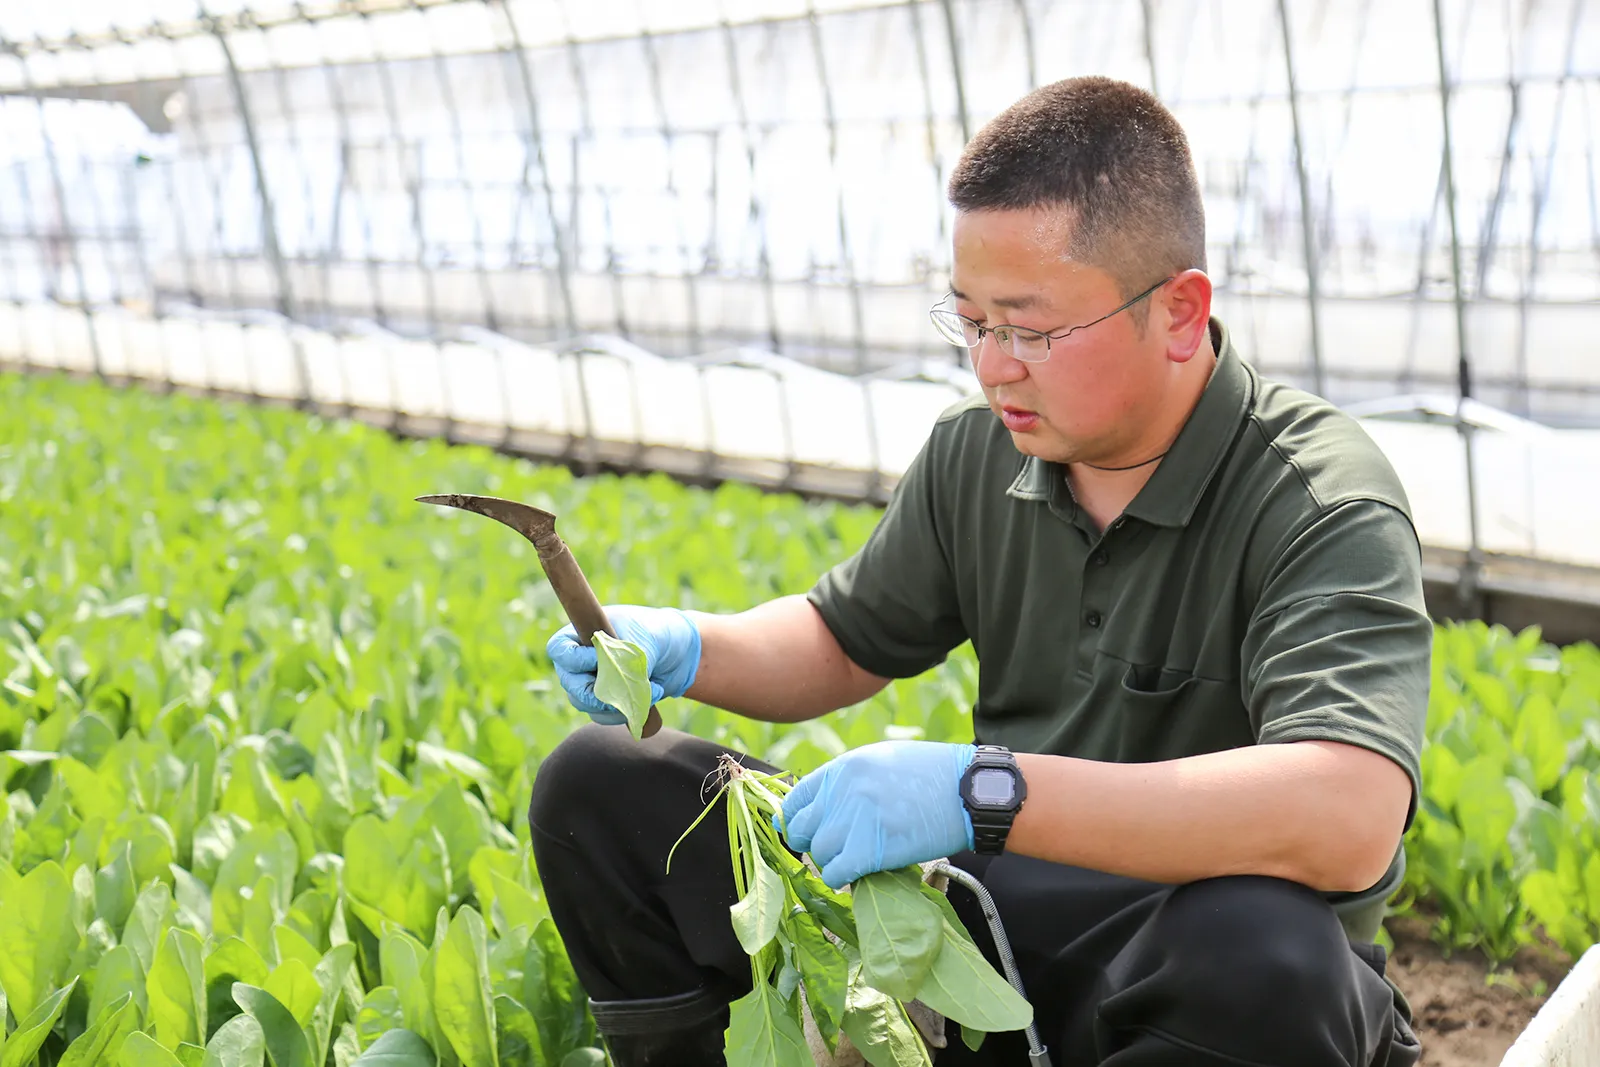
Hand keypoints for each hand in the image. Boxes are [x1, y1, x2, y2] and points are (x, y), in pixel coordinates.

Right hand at [545, 605, 701, 724]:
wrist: (675, 653)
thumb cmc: (654, 633)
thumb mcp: (644, 640)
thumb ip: (628, 662)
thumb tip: (619, 689)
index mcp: (582, 634)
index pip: (559, 649)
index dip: (574, 659)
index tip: (598, 657)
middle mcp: (580, 661)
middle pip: (570, 684)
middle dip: (594, 691)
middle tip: (620, 690)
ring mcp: (590, 683)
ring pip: (585, 704)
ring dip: (615, 703)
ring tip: (648, 691)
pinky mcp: (605, 702)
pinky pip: (603, 716)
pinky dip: (625, 713)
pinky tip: (649, 701)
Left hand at [776, 740, 976, 888]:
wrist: (969, 791)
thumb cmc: (934, 774)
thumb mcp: (884, 759)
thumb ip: (851, 779)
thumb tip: (826, 805)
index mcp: (843, 767)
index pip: (796, 800)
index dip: (799, 821)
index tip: (807, 832)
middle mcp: (842, 791)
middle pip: (803, 829)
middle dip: (814, 843)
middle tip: (834, 850)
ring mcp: (854, 820)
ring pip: (818, 853)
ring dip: (831, 862)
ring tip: (852, 861)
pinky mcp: (870, 849)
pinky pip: (836, 873)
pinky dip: (841, 879)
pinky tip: (856, 875)